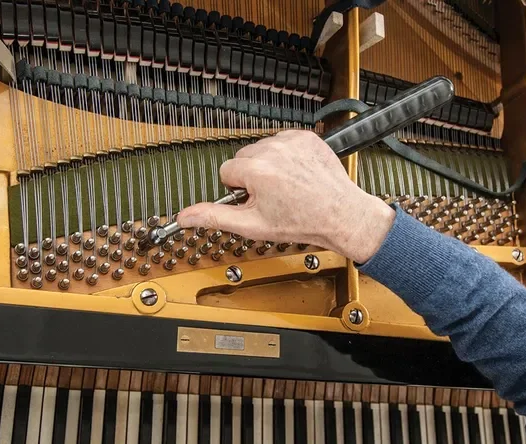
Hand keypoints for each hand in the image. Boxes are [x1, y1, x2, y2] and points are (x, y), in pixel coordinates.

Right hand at [177, 130, 394, 263]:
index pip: (227, 170)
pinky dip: (286, 156)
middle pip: (243, 157)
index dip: (239, 190)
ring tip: (287, 186)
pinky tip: (297, 174)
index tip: (256, 200)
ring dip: (268, 165)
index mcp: (257, 170)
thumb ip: (215, 217)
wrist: (340, 214)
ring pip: (262, 148)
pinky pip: (282, 141)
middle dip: (252, 176)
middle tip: (273, 196)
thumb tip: (185, 216)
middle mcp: (273, 150)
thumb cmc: (302, 222)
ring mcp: (291, 141)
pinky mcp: (305, 137)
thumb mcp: (253, 225)